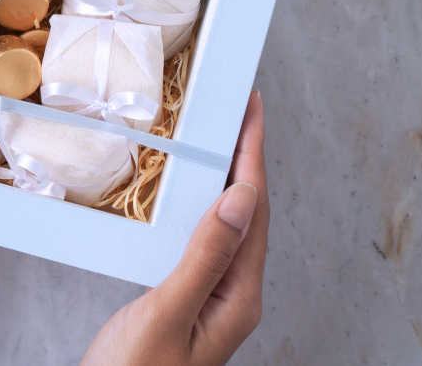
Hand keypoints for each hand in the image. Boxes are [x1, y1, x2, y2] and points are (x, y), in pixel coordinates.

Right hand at [83, 92, 268, 365]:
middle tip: (235, 109)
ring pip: (229, 220)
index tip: (252, 108)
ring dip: (225, 175)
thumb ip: (205, 257)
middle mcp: (235, 291)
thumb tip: (239, 197)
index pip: (254, 208)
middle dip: (245, 155)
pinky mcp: (191, 295)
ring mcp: (215, 294)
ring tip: (216, 137)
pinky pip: (207, 236)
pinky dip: (201, 202)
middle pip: (250, 209)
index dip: (254, 153)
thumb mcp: (167, 313)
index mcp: (239, 294)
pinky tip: (187, 191)